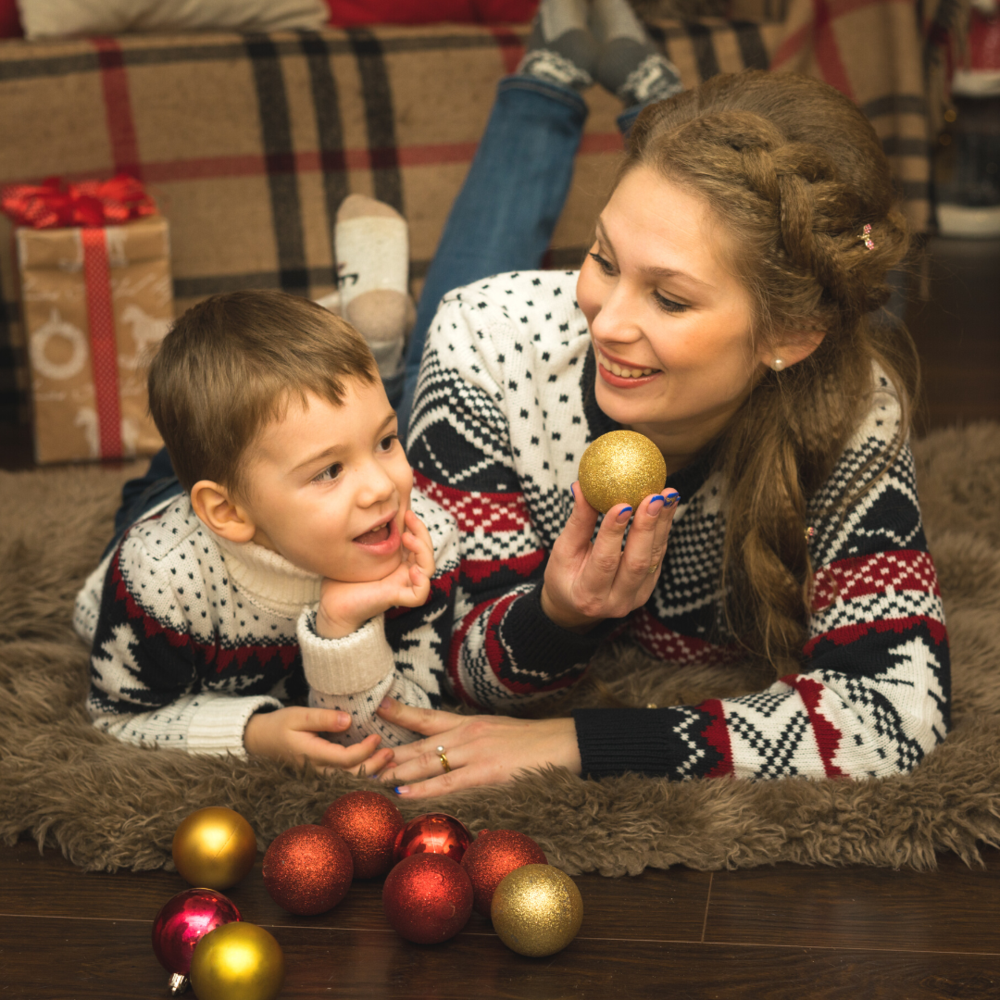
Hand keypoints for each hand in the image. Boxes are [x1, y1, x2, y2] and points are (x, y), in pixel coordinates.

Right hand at [244, 706, 394, 775]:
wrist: (258, 742)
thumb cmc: (278, 725)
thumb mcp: (298, 715)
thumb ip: (323, 718)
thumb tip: (348, 721)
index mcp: (311, 755)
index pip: (344, 759)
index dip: (364, 751)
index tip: (376, 737)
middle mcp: (315, 771)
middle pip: (350, 775)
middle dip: (374, 766)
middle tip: (392, 754)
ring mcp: (316, 777)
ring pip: (348, 781)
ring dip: (371, 774)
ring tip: (391, 766)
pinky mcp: (318, 776)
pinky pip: (342, 780)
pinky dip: (360, 776)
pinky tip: (375, 771)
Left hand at [316, 509, 434, 638]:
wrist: (332, 603)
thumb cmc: (342, 576)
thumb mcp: (357, 548)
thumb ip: (368, 532)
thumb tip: (371, 507)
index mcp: (397, 560)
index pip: (418, 541)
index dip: (417, 526)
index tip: (405, 510)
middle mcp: (403, 572)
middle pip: (426, 551)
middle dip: (422, 532)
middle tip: (409, 516)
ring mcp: (401, 584)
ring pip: (428, 569)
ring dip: (423, 550)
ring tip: (407, 538)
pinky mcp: (396, 597)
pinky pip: (420, 595)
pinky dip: (422, 583)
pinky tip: (412, 571)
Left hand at [374, 698, 580, 798]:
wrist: (564, 744)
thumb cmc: (533, 743)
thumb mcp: (497, 733)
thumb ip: (472, 740)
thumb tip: (449, 751)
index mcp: (470, 723)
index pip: (427, 716)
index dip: (400, 713)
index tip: (376, 708)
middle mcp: (467, 734)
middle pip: (418, 742)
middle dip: (388, 751)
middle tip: (359, 757)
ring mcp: (475, 753)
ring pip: (427, 761)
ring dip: (396, 770)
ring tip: (369, 776)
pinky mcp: (486, 773)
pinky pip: (448, 783)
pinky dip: (423, 788)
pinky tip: (403, 792)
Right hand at [540, 483, 678, 630]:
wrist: (577, 605)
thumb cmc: (565, 574)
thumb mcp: (563, 551)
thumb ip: (577, 522)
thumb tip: (582, 487)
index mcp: (588, 595)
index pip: (604, 561)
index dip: (613, 532)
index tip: (622, 504)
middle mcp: (616, 602)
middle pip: (636, 563)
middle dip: (647, 527)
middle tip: (653, 497)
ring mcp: (636, 597)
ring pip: (653, 559)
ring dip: (662, 524)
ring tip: (668, 495)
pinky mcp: (648, 588)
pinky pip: (658, 557)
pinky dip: (663, 530)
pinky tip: (667, 507)